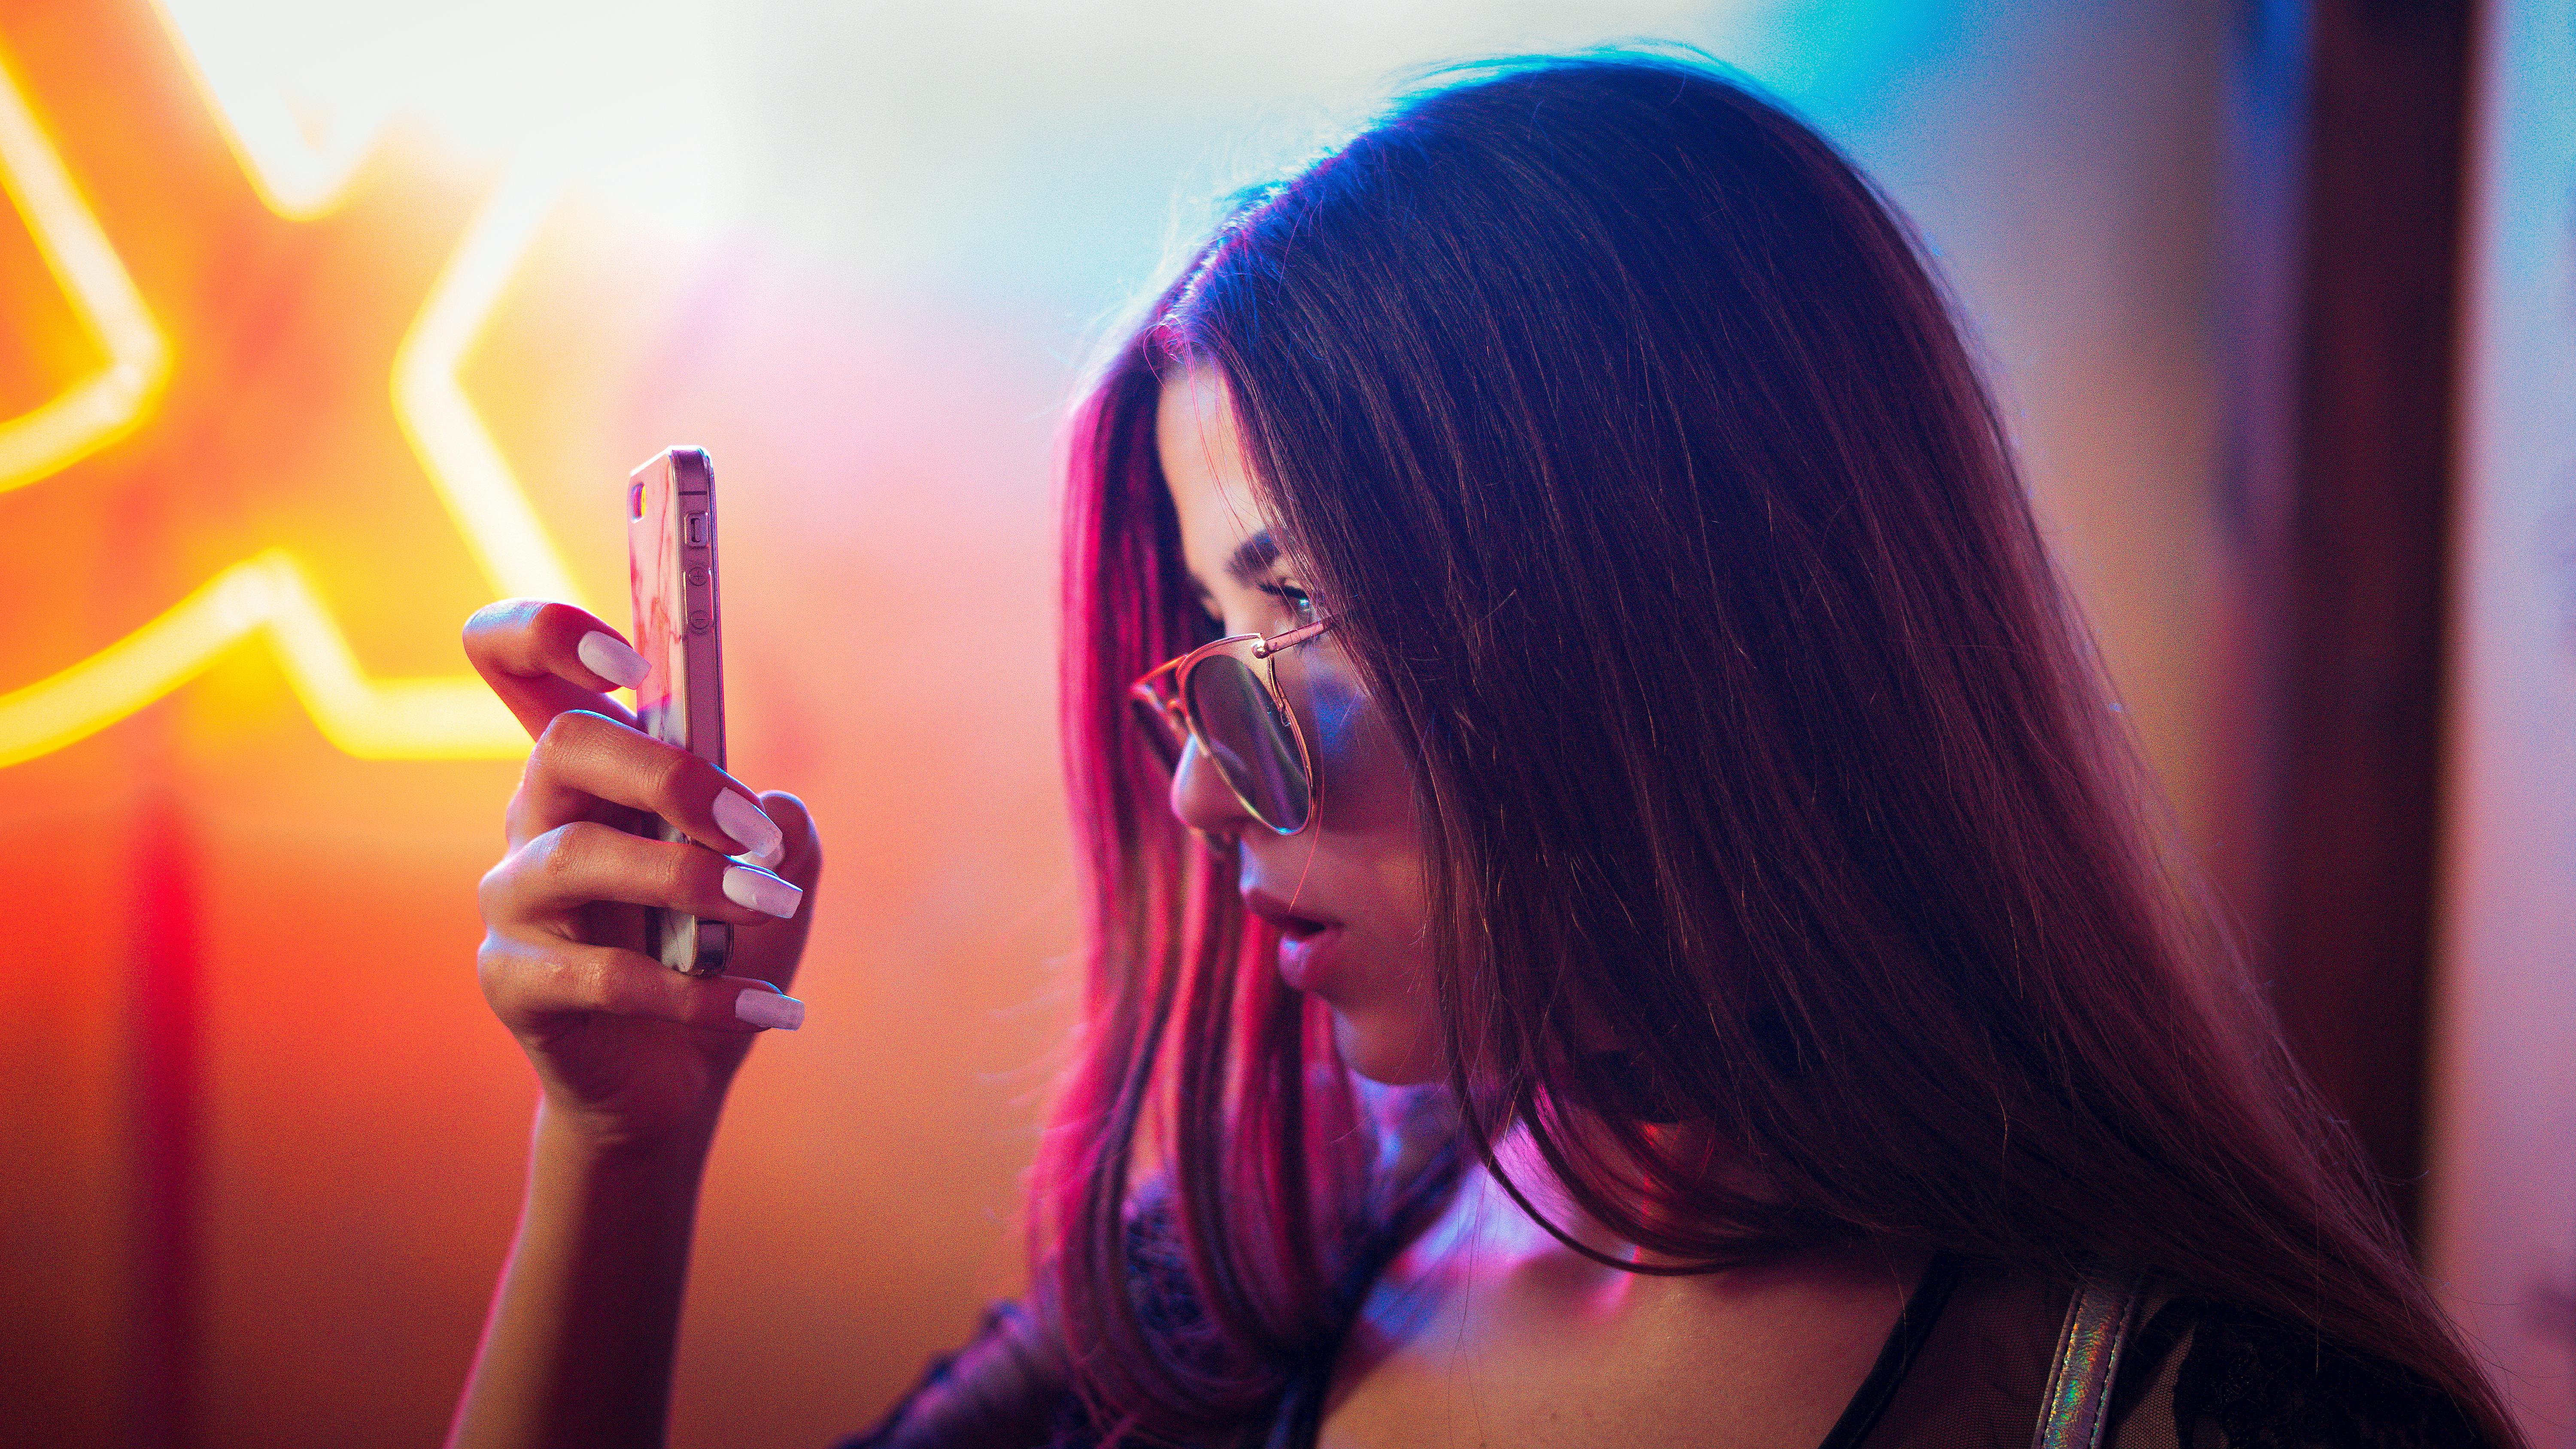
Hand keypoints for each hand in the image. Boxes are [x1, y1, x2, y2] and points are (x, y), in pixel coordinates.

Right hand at [463, 599, 823, 1150]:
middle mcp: (535, 817)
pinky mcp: (512, 979)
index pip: (514, 663)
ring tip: (772, 909)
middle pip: (564, 743)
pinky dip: (699, 993)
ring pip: (576, 856)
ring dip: (691, 880)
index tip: (634, 664)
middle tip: (750, 832)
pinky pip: (600, 975)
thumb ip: (781, 828)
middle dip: (668, 774)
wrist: (679, 1074)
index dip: (547, 633)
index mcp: (590, 770)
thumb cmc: (719, 950)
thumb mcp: (773, 876)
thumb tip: (776, 810)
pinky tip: (770, 1007)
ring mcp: (511, 898)